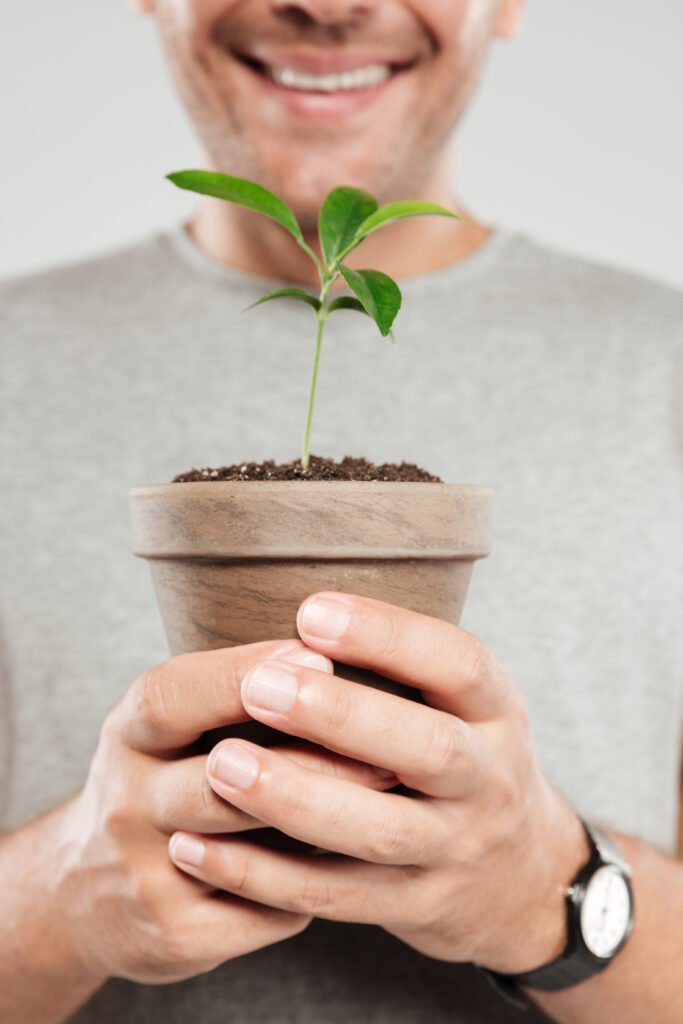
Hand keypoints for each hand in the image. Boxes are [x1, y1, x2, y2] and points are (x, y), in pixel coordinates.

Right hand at [53, 638, 398, 985]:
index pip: (172, 697)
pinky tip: (354, 865)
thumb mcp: (170, 725)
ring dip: (323, 819)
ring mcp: (144, 873)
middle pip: (219, 776)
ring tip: (391, 792)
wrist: (90, 889)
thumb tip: (341, 651)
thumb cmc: (162, 778)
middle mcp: (126, 801)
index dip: (240, 676)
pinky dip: (310, 887)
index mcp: (130, 734)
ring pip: (245, 847)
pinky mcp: (172, 935)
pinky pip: (263, 912)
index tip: (317, 658)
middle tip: (389, 745)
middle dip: (311, 758)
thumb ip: (232, 695)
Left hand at [168, 593, 588, 973]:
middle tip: (258, 687)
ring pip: (380, 831)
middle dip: (343, 718)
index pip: (460, 665)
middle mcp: (489, 780)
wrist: (516, 875)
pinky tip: (199, 848)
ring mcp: (456, 850)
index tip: (311, 612)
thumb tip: (298, 611)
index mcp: (497, 712)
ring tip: (219, 765)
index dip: (390, 636)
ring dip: (296, 798)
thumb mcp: (462, 704)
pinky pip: (336, 896)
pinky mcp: (415, 905)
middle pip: (431, 751)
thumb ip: (404, 666)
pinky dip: (265, 875)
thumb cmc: (459, 757)